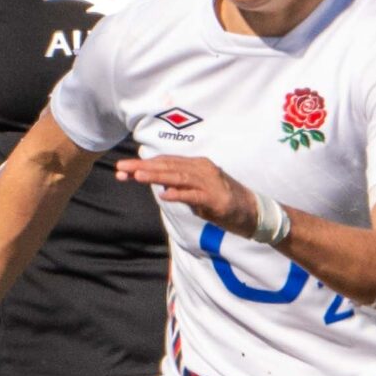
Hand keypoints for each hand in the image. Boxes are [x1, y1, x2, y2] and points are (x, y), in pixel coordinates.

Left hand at [115, 154, 269, 239]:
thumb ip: (180, 187)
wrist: (254, 212)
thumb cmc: (224, 202)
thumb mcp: (197, 192)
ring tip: (137, 176)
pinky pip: (194, 195)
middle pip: (167, 167)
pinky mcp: (216, 198)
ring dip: (156, 176)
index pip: (165, 163)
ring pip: (177, 177)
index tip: (122, 170)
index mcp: (196, 165)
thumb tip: (160, 185)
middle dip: (142, 168)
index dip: (143, 165)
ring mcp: (209, 182)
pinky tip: (164, 194)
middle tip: (121, 169)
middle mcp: (201, 169)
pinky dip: (179, 194)